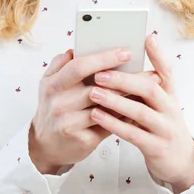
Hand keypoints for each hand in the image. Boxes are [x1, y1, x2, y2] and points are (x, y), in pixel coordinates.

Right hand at [28, 46, 159, 174]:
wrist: (46, 145)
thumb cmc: (53, 107)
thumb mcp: (49, 83)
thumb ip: (61, 64)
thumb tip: (76, 49)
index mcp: (53, 84)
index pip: (79, 66)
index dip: (103, 59)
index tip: (124, 52)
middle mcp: (60, 103)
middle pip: (97, 87)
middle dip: (124, 78)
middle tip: (147, 72)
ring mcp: (70, 123)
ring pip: (106, 107)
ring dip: (128, 97)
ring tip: (148, 89)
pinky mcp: (82, 140)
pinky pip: (109, 125)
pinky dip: (124, 116)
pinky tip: (137, 108)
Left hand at [88, 34, 193, 192]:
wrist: (179, 160)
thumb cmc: (160, 123)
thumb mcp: (158, 102)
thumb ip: (143, 85)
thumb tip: (117, 62)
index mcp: (170, 93)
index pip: (167, 70)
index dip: (159, 55)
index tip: (148, 38)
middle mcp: (170, 108)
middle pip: (151, 88)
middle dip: (124, 80)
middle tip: (100, 74)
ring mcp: (165, 128)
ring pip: (140, 111)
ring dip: (115, 101)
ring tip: (93, 93)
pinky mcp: (156, 147)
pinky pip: (133, 134)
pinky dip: (114, 123)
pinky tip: (98, 116)